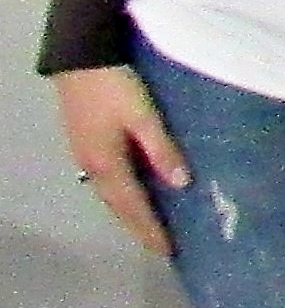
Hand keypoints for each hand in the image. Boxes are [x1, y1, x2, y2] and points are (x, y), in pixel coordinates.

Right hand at [54, 65, 185, 254]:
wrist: (81, 57)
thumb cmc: (115, 86)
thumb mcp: (144, 116)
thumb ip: (161, 149)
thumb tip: (181, 184)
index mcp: (107, 164)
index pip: (133, 207)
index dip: (150, 229)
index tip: (167, 250)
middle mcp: (92, 165)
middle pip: (117, 205)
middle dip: (138, 226)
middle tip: (159, 245)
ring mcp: (85, 154)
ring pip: (109, 193)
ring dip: (128, 211)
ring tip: (149, 225)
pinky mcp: (85, 142)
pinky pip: (106, 179)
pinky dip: (121, 193)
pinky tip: (134, 192)